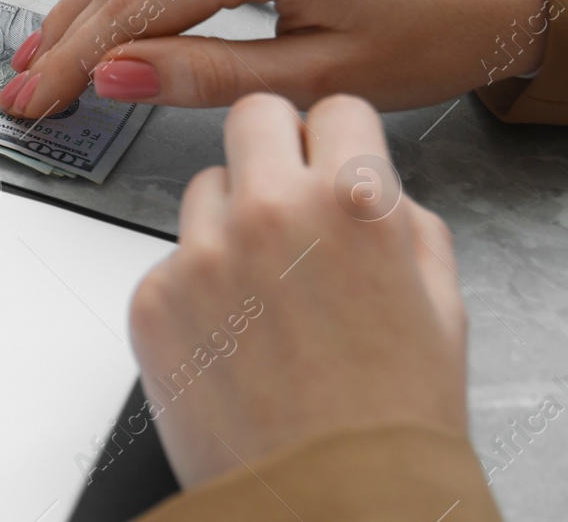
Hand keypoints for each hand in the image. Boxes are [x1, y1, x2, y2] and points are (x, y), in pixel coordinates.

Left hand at [129, 93, 466, 487]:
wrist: (328, 503)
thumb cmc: (388, 419)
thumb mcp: (438, 303)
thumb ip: (398, 220)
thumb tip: (364, 182)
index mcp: (353, 204)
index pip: (331, 108)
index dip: (334, 139)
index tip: (328, 157)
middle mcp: (271, 213)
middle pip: (250, 117)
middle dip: (271, 147)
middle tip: (285, 198)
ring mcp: (201, 253)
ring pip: (204, 188)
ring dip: (229, 220)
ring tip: (264, 294)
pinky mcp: (153, 296)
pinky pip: (170, 260)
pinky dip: (195, 287)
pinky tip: (231, 337)